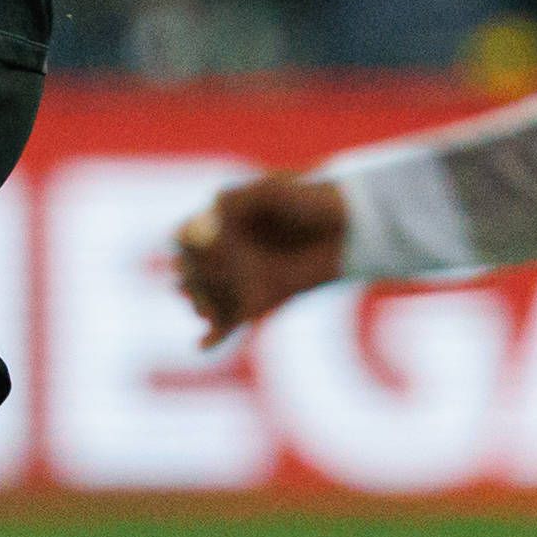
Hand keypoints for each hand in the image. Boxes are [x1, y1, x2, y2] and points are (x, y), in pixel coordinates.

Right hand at [173, 173, 348, 341]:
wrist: (352, 225)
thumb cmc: (312, 200)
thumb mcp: (273, 191)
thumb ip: (238, 200)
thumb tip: (204, 213)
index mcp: (221, 219)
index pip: (185, 238)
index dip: (186, 247)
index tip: (194, 250)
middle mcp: (227, 251)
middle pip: (191, 272)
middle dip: (191, 280)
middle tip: (204, 282)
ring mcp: (243, 278)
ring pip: (206, 298)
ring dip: (201, 304)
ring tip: (208, 310)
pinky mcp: (262, 301)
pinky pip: (231, 323)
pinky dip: (216, 337)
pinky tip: (203, 345)